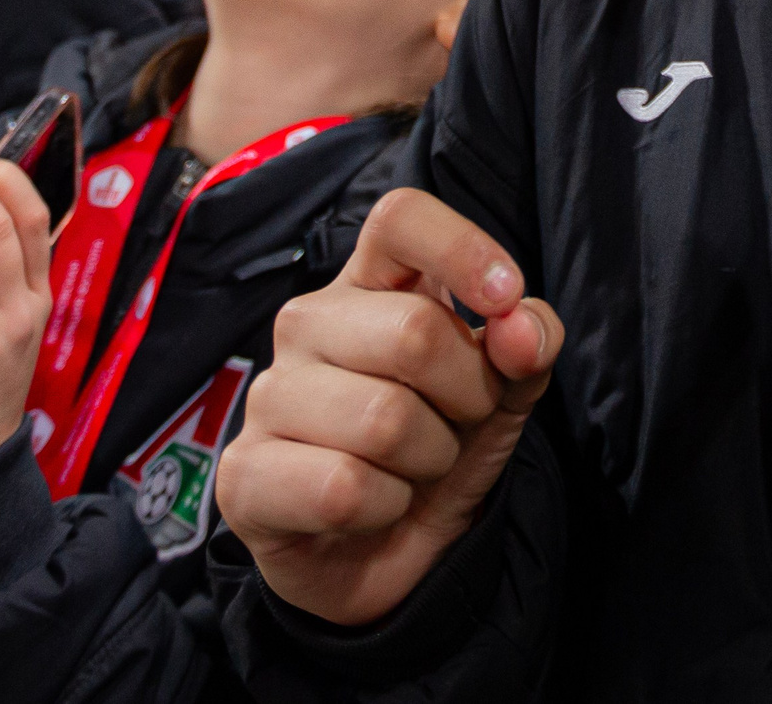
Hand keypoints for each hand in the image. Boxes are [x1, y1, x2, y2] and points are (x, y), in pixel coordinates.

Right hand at [215, 188, 563, 626]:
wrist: (388, 552)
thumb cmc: (441, 444)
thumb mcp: (505, 389)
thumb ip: (528, 343)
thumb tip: (520, 324)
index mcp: (372, 283)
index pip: (401, 218)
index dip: (462, 249)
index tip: (504, 296)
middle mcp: (309, 322)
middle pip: (413, 330)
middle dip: (469, 395)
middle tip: (457, 423)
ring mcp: (269, 395)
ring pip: (384, 419)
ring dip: (429, 459)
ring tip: (410, 467)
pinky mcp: (243, 473)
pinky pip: (343, 487)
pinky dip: (385, 506)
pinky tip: (371, 505)